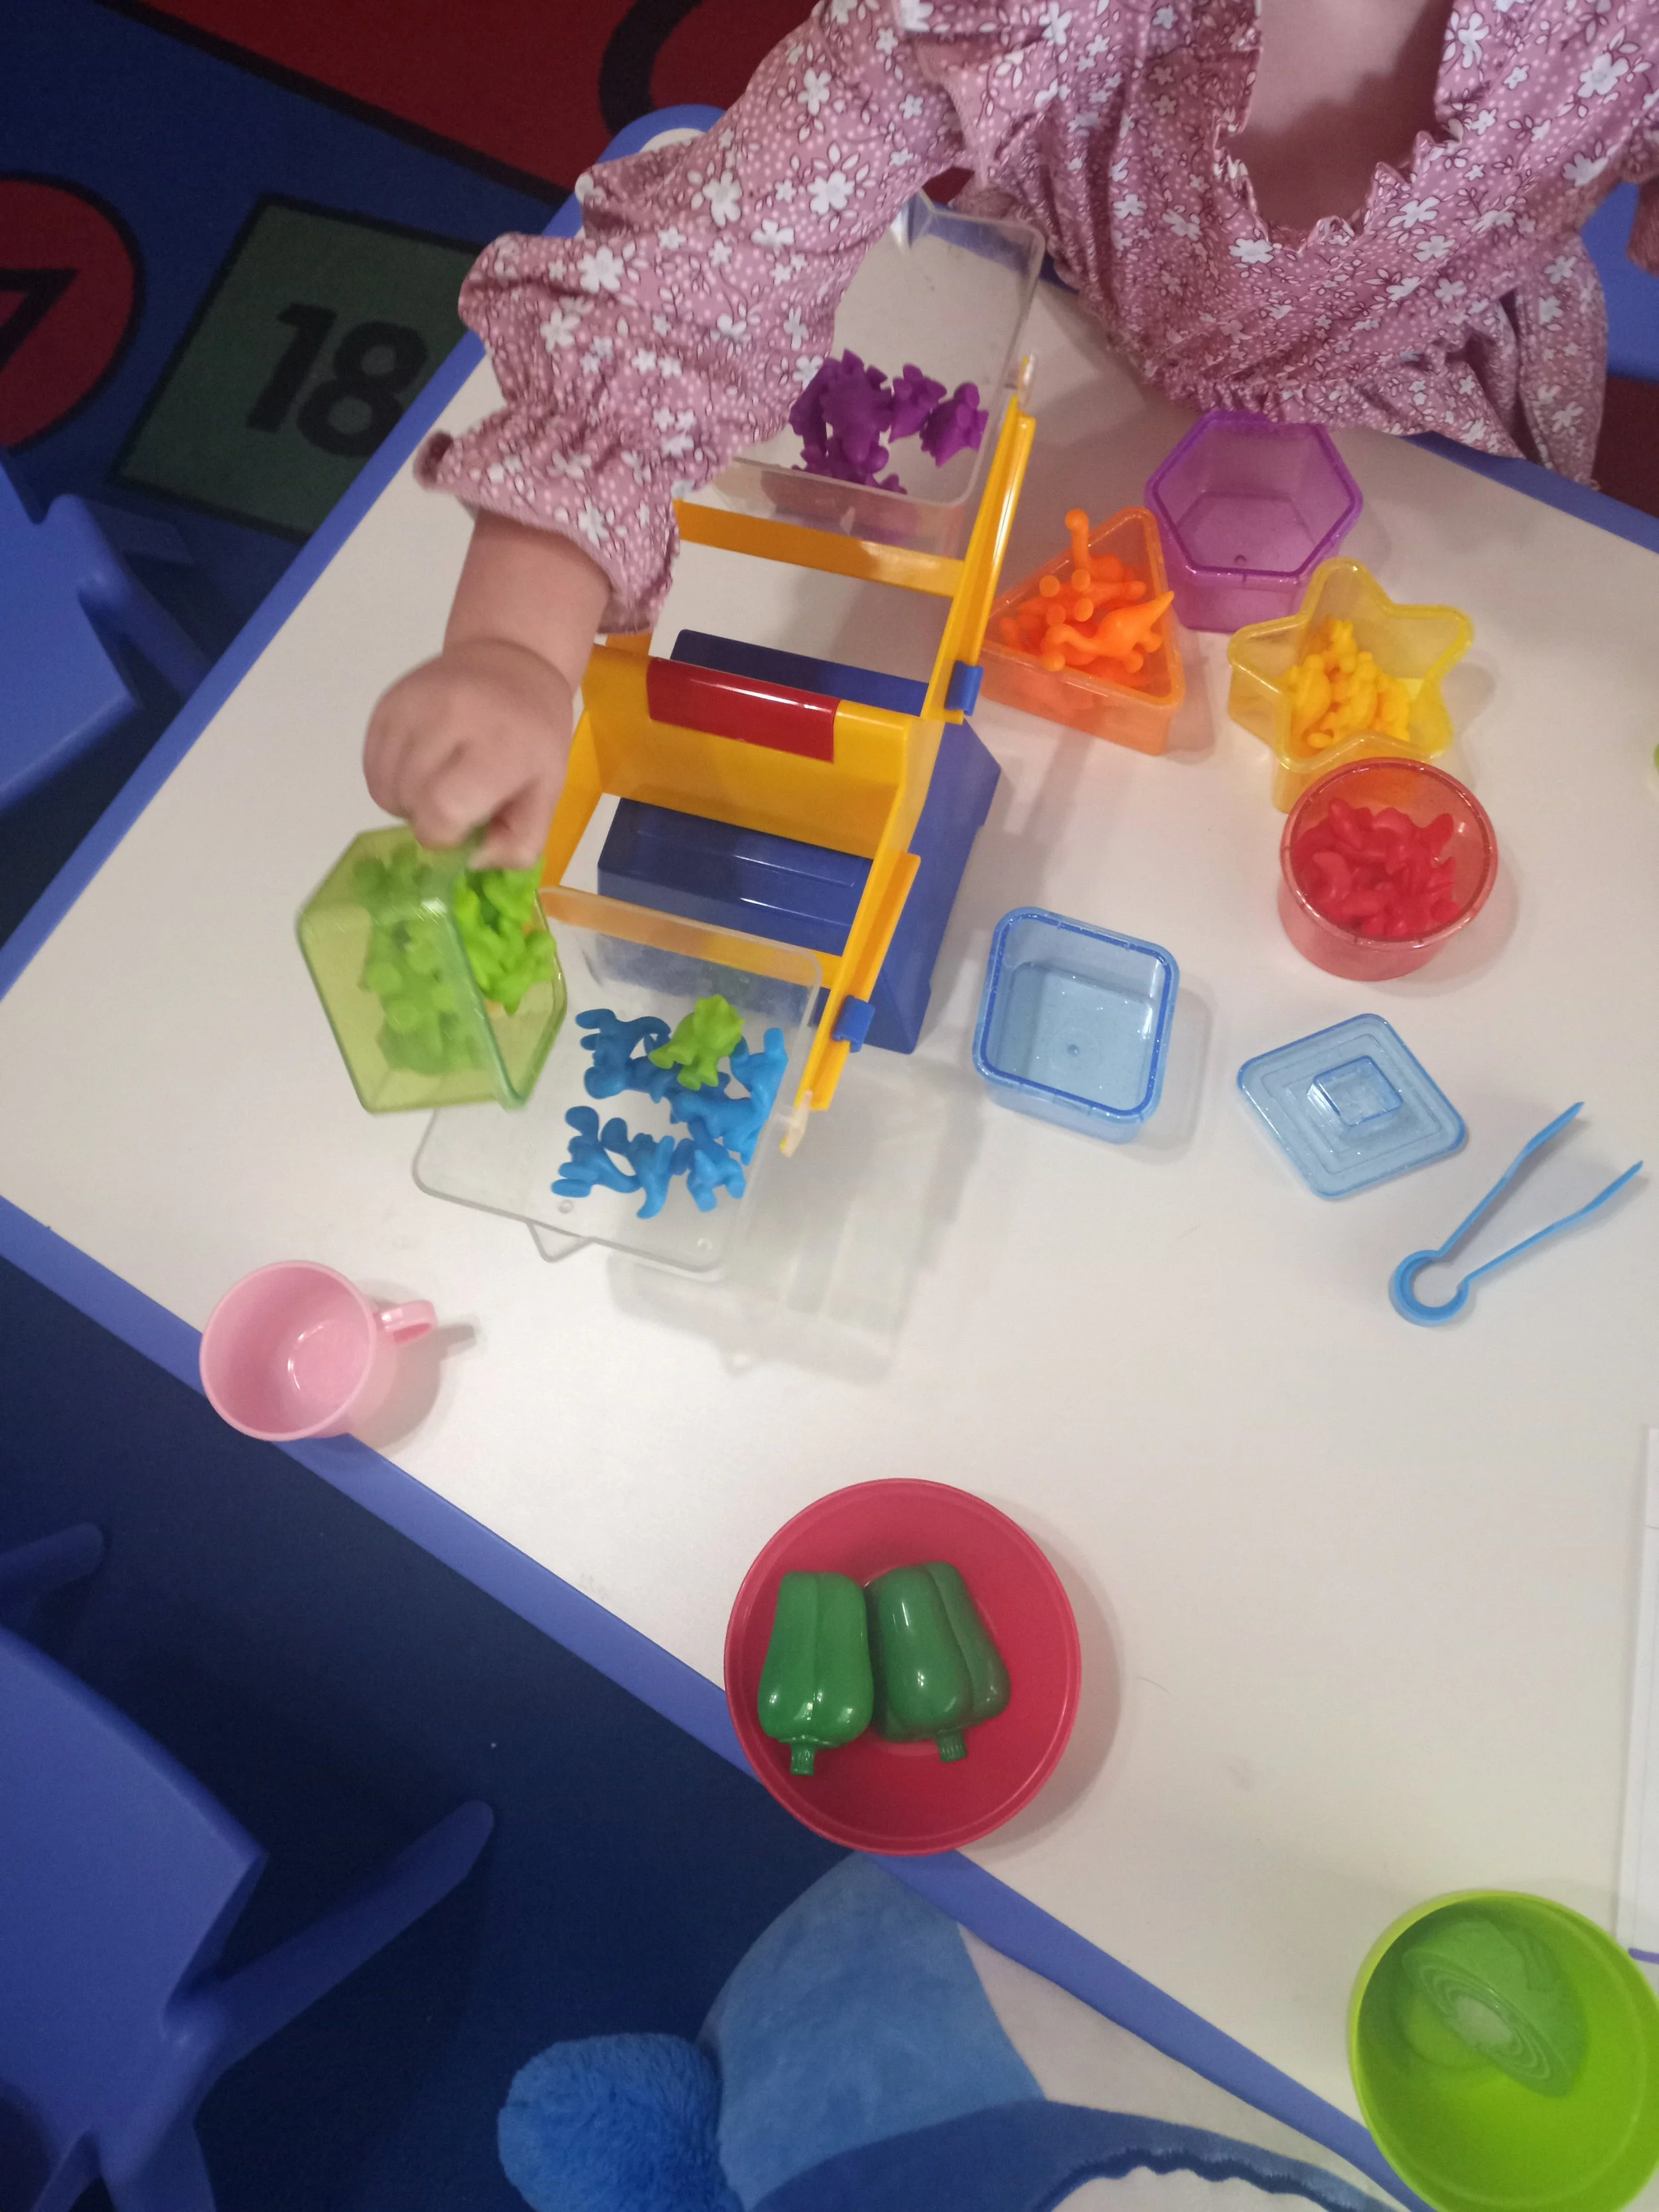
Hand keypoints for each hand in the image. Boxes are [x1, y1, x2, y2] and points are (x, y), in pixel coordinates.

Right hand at [364, 637, 573, 868]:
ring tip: (437, 783)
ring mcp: (412, 705)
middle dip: (427, 818)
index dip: (446, 834)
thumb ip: (517, 843)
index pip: (443, 808)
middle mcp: (450, 718)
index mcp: (500, 746)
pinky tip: (420, 767)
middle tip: (455, 804)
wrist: (511, 662)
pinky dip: (390, 780)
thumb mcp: (546, 795)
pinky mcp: (387, 701)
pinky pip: (371, 765)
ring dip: (406, 801)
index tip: (464, 826)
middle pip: (410, 799)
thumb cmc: (534, 737)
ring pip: (384, 786)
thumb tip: (468, 860)